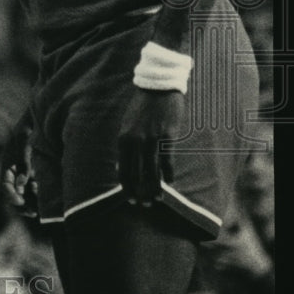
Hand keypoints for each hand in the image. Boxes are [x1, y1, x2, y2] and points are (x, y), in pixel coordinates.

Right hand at [0, 115, 36, 216]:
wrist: (38, 119)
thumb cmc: (29, 129)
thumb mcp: (25, 144)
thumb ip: (24, 164)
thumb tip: (22, 184)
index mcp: (7, 163)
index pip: (5, 185)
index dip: (11, 195)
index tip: (20, 202)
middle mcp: (14, 170)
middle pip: (14, 192)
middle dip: (21, 203)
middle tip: (32, 212)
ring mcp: (24, 171)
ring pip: (24, 192)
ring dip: (30, 201)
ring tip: (40, 208)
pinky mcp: (34, 171)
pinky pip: (33, 187)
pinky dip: (37, 194)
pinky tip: (44, 196)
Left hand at [117, 88, 184, 205]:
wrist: (158, 87)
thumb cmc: (142, 107)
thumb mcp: (128, 125)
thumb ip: (126, 144)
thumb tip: (123, 165)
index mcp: (123, 139)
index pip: (123, 169)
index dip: (127, 186)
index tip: (130, 199)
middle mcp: (134, 141)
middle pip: (136, 173)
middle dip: (140, 191)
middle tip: (144, 205)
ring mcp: (151, 139)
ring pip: (151, 170)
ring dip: (154, 188)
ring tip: (157, 200)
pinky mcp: (166, 136)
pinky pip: (167, 159)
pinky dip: (168, 173)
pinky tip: (170, 183)